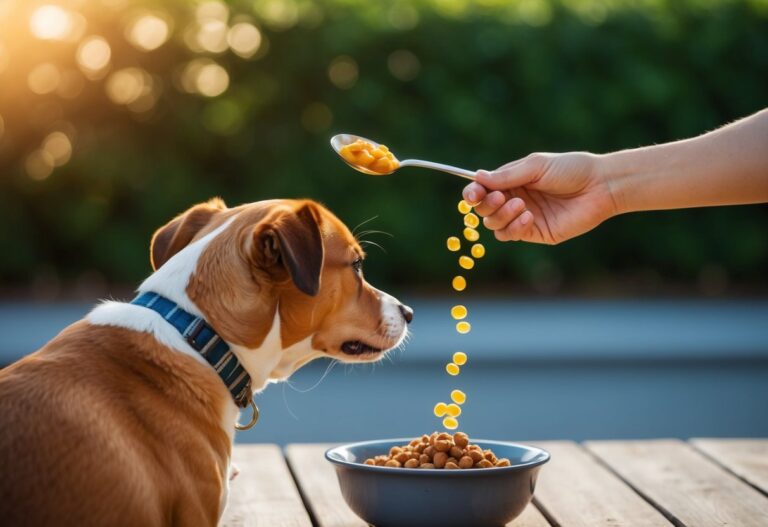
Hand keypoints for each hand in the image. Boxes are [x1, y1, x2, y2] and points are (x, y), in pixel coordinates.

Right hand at [463, 152, 617, 243]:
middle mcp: (514, 199)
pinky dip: (514, 227)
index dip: (472, 192)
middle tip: (500, 197)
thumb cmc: (571, 169)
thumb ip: (507, 175)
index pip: (482, 189)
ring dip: (501, 215)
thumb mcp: (536, 166)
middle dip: (486, 204)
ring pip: (494, 224)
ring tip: (521, 206)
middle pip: (483, 208)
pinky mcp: (535, 232)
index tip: (473, 193)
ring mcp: (523, 217)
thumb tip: (477, 178)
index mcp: (512, 180)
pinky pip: (511, 235)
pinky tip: (529, 216)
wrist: (599, 186)